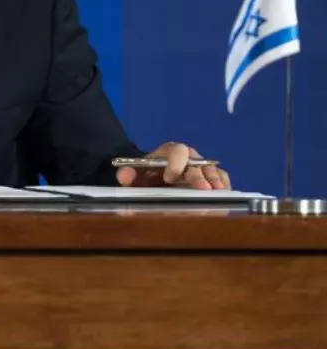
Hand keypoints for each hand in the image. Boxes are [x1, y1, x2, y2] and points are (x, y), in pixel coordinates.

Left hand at [115, 141, 229, 189]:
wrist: (154, 179)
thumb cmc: (146, 176)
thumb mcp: (134, 175)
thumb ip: (127, 174)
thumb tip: (124, 175)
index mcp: (170, 152)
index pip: (177, 150)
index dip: (175, 162)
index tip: (170, 177)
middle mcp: (190, 157)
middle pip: (198, 163)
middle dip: (199, 176)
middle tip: (202, 189)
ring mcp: (202, 167)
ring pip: (213, 171)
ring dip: (216, 182)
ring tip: (218, 194)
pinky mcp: (211, 178)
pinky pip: (221, 179)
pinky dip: (223, 187)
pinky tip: (224, 197)